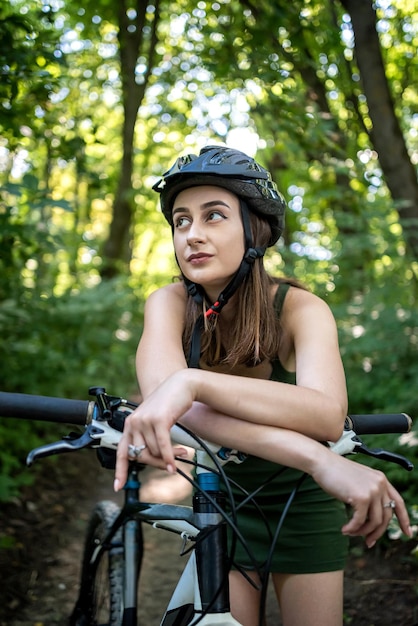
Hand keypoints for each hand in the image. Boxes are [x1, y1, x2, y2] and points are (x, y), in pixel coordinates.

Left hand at [114, 370, 194, 489]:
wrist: (180, 385)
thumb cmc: (168, 403)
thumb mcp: (154, 421)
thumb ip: (148, 437)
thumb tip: (154, 460)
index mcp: (130, 424)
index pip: (122, 451)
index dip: (120, 470)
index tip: (118, 486)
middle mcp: (134, 422)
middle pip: (142, 455)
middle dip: (157, 463)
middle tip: (171, 465)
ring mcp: (145, 421)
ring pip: (154, 452)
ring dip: (169, 457)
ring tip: (182, 452)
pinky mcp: (158, 420)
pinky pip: (162, 446)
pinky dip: (169, 458)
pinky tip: (174, 464)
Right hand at [312, 452, 411, 546]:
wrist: (322, 462)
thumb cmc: (336, 472)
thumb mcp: (359, 481)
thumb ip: (369, 494)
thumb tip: (373, 520)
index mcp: (381, 480)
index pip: (398, 502)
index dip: (404, 519)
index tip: (407, 533)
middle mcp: (380, 484)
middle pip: (386, 517)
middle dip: (377, 533)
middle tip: (368, 542)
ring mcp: (372, 491)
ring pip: (374, 522)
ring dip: (362, 532)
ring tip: (351, 532)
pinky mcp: (361, 498)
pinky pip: (359, 521)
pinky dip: (352, 529)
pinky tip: (345, 529)